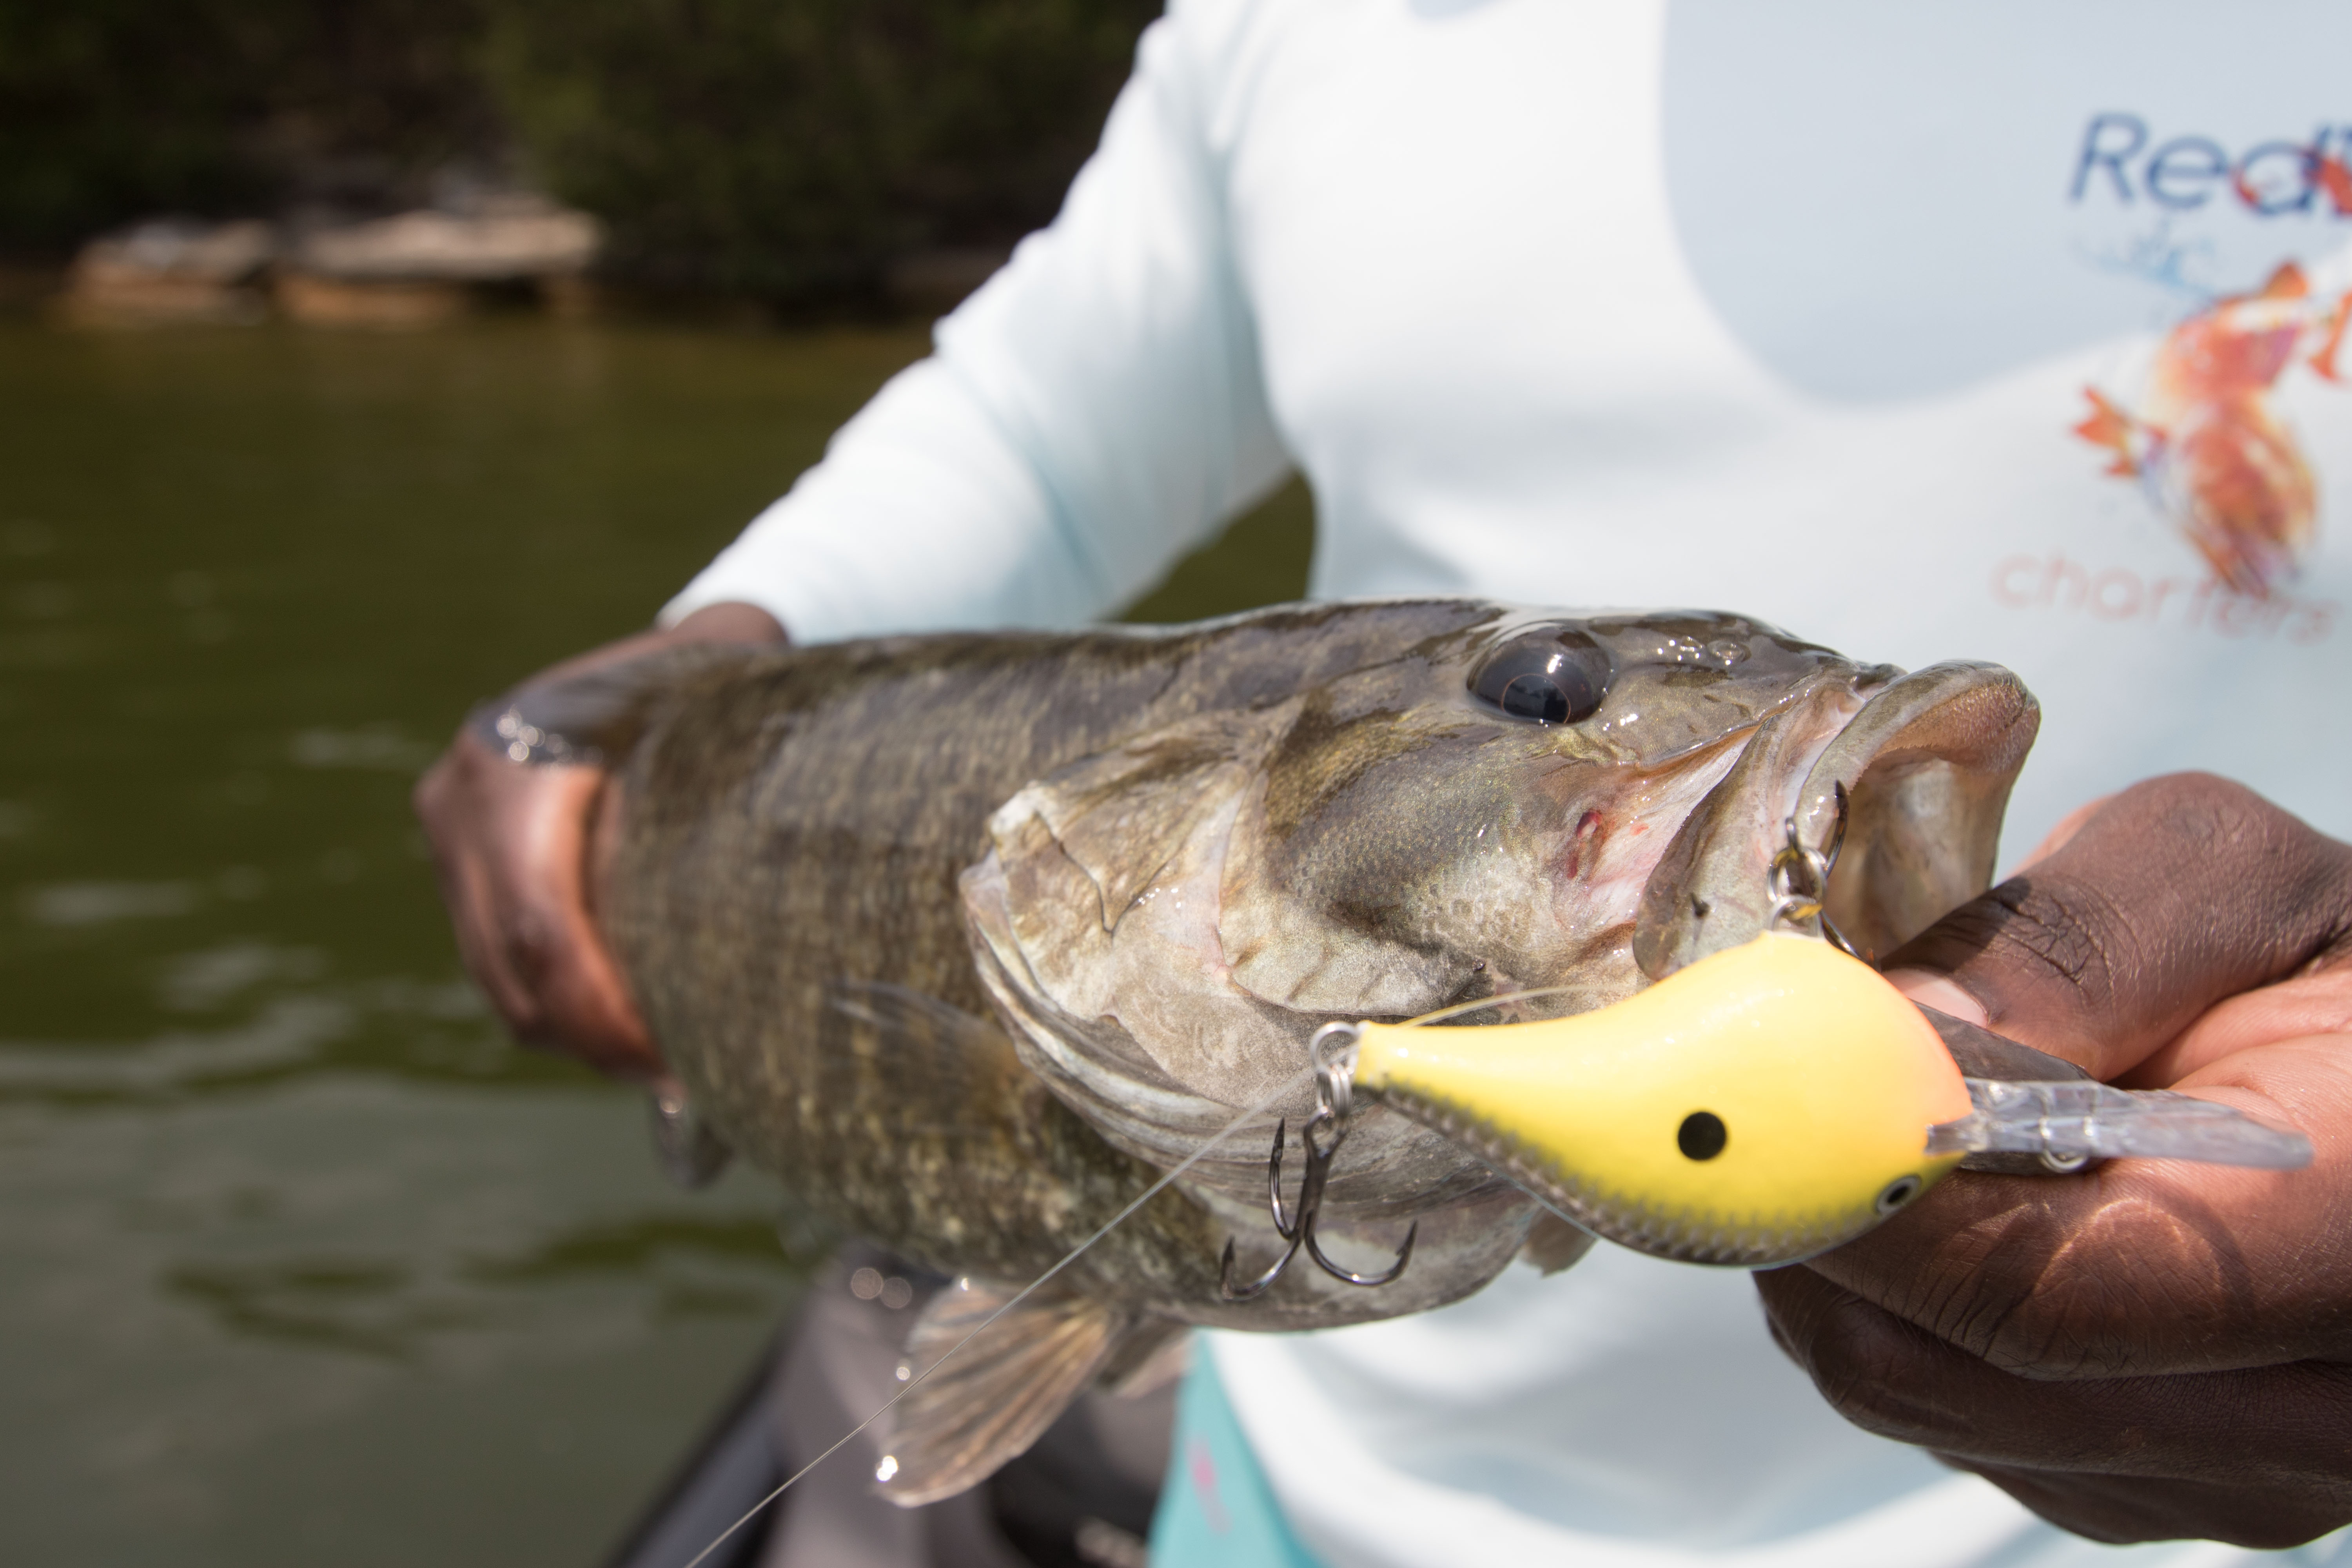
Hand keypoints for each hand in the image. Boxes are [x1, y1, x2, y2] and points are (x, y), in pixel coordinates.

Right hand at [413, 601, 785, 1080]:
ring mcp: (448, 835)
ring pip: (497, 978)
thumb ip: (695, 843)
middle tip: (671, 1079)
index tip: (666, 1059)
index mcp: (511, 768)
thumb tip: (708, 986)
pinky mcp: (461, 865)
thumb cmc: (703, 701)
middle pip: (509, 966)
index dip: (599, 1009)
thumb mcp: (703, 747)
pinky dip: (557, 1005)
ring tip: (654, 1064)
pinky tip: (622, 1026)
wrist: (659, 664)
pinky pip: (497, 962)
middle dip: (590, 1037)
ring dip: (573, 1034)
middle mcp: (459, 801)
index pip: (540, 926)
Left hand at [1755, 773, 2351, 1546]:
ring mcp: (2219, 1473)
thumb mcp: (2221, 881)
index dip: (1849, 1201)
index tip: (1730, 1102)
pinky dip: (1903, 1296)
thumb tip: (1885, 1028)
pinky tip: (1954, 1200)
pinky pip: (1951, 1410)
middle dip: (1810, 1222)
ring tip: (1884, 1127)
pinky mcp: (2152, 1482)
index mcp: (2349, 1246)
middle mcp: (2297, 1414)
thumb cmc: (2326, 957)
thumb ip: (2064, 948)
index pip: (2028, 1292)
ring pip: (1913, 1394)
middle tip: (1766, 1093)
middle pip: (1930, 1367)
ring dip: (1849, 1254)